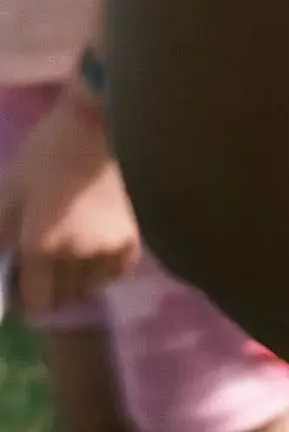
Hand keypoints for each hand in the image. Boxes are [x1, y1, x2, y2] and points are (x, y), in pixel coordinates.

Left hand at [0, 83, 140, 315]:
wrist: (96, 132)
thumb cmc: (45, 158)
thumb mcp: (8, 194)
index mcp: (43, 247)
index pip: (35, 299)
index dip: (23, 298)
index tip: (18, 285)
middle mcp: (79, 258)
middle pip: (63, 297)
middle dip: (48, 288)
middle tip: (39, 265)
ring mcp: (110, 252)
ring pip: (88, 288)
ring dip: (74, 281)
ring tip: (66, 257)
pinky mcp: (132, 244)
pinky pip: (113, 274)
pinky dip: (99, 271)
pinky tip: (90, 251)